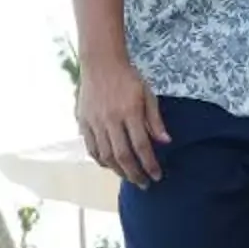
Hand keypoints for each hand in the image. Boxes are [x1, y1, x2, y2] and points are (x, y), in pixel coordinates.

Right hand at [78, 57, 168, 187]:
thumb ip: (155, 119)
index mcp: (130, 111)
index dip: (149, 164)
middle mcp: (111, 119)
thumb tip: (165, 142)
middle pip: (122, 155)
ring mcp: (95, 121)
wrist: (100, 63)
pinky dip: (101, 160)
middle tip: (143, 184)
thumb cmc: (128, 78)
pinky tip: (110, 165)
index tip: (157, 176)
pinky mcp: (83, 121)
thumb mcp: (147, 94)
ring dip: (118, 171)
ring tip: (129, 177)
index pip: (141, 146)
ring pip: (105, 155)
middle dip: (134, 174)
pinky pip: (91, 148)